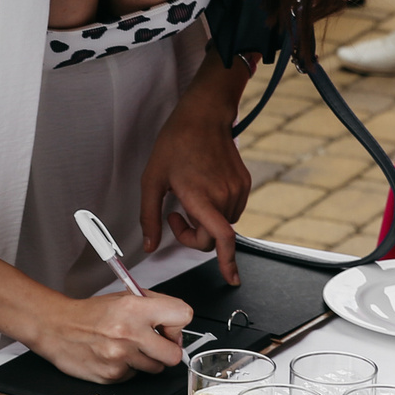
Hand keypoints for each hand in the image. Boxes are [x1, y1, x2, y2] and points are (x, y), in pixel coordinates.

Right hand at [31, 291, 198, 380]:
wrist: (56, 328)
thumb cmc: (90, 313)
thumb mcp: (123, 297)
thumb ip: (153, 306)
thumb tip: (176, 323)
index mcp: (135, 308)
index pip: (183, 315)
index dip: (178, 323)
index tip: (169, 326)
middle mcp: (129, 333)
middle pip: (174, 354)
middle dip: (167, 349)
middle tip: (155, 343)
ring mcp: (120, 357)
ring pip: (155, 368)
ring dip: (147, 359)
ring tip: (128, 347)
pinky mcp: (112, 375)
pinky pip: (134, 376)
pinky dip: (128, 367)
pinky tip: (114, 355)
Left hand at [139, 88, 250, 284]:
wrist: (203, 116)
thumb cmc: (175, 143)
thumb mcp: (152, 180)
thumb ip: (149, 217)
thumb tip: (150, 246)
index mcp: (201, 197)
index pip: (220, 238)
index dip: (226, 262)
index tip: (231, 278)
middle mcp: (224, 195)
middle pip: (214, 236)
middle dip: (194, 235)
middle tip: (174, 216)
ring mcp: (237, 189)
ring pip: (223, 223)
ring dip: (206, 220)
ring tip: (189, 196)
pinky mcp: (244, 183)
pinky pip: (232, 209)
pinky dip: (217, 209)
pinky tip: (204, 188)